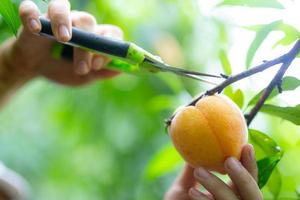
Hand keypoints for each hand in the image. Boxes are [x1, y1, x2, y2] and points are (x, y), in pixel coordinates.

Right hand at [5, 0, 122, 85]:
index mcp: (93, 36)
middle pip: (87, 22)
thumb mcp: (85, 77)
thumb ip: (102, 73)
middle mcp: (77, 23)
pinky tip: (35, 28)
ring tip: (63, 38)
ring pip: (62, 7)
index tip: (99, 64)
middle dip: (86, 46)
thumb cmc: (64, 69)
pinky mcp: (33, 19)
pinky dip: (31, 15)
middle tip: (82, 68)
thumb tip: (121, 70)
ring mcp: (54, 19)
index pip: (110, 32)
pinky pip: (29, 8)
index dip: (109, 46)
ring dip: (63, 20)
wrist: (36, 69)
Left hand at [164, 144, 262, 199]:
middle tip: (229, 160)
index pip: (249, 180)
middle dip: (243, 176)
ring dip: (218, 185)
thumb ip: (190, 172)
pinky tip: (192, 191)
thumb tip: (192, 145)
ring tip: (198, 170)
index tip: (246, 146)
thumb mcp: (183, 188)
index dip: (250, 164)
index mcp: (232, 196)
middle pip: (251, 194)